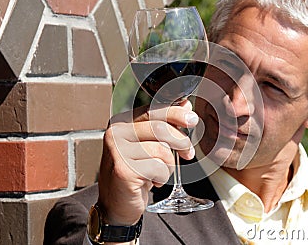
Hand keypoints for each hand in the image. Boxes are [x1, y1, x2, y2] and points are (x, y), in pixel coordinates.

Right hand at [97, 100, 197, 224]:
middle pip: (160, 129)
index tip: (192, 120)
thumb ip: (165, 124)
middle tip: (188, 153)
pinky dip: (162, 177)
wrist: (116, 203)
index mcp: (122, 122)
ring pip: (162, 150)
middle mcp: (116, 133)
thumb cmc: (134, 171)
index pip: (153, 110)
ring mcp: (117, 151)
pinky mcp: (124, 170)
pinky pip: (158, 168)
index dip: (176, 113)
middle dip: (181, 142)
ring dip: (169, 165)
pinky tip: (152, 181)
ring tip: (159, 172)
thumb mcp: (149, 145)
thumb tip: (186, 105)